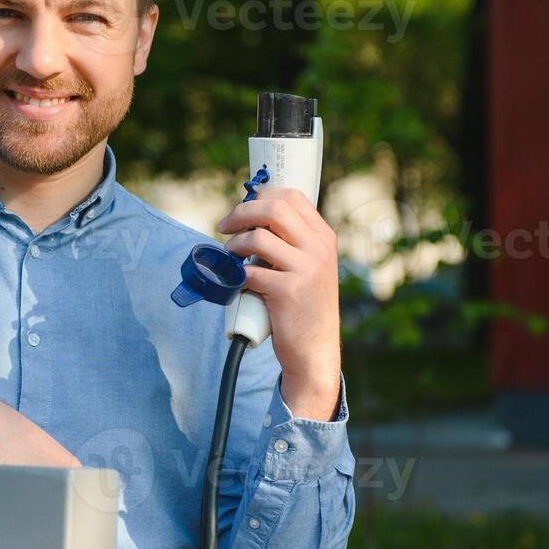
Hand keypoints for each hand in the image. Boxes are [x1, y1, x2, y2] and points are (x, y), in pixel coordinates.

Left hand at [218, 187, 341, 420]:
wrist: (315, 352)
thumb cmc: (304, 309)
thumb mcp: (311, 268)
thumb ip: (292, 242)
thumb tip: (251, 217)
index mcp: (324, 238)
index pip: (292, 196)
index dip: (261, 196)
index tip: (243, 210)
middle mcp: (319, 249)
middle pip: (274, 208)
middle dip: (240, 213)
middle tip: (224, 227)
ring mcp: (306, 269)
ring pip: (258, 237)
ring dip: (234, 245)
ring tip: (229, 257)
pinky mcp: (288, 290)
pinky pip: (250, 271)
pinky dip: (237, 275)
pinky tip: (237, 283)